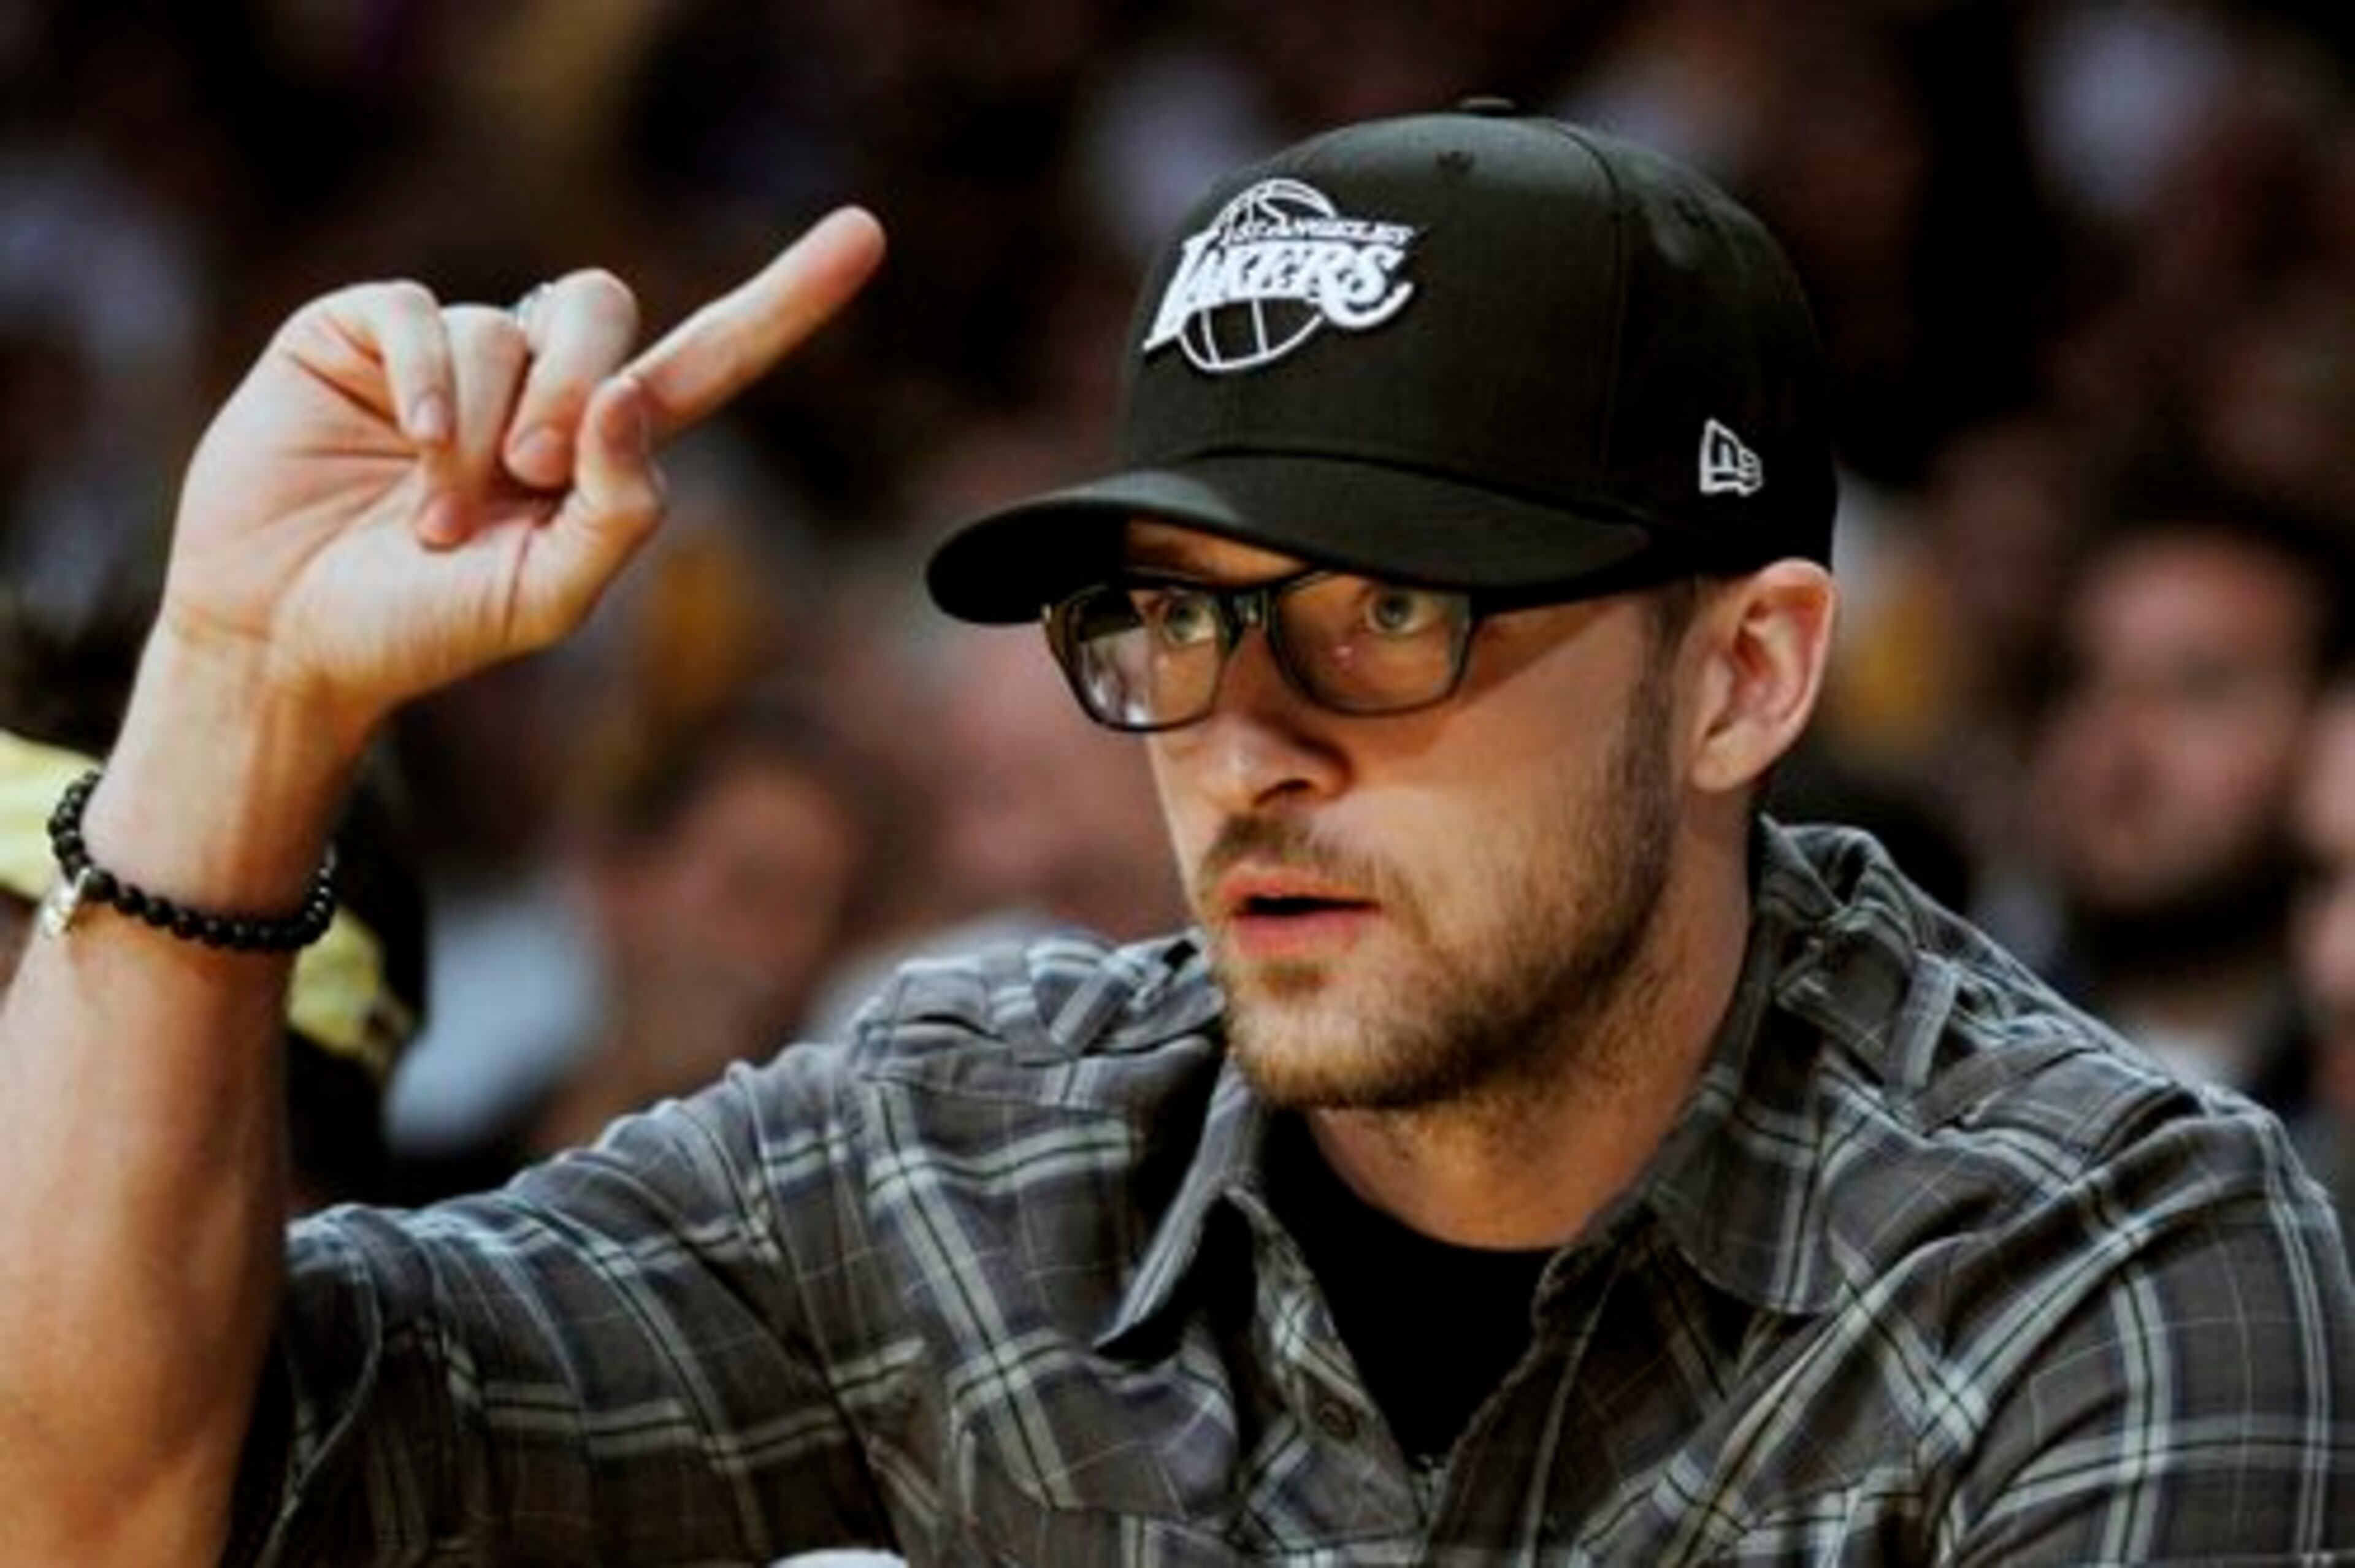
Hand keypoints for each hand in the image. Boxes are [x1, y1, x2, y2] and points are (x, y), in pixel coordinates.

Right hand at [158, 206, 886, 747]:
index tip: (865, 236)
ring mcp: (449, 351)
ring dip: (479, 427)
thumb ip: (617, 510)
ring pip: (509, 325)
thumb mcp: (545, 596)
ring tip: (432, 514)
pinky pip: (420, 311)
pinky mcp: (361, 332)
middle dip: (581, 390)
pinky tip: (404, 436)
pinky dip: (425, 377)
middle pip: (606, 308)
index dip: (785, 300)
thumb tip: (631, 402)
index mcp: (596, 445)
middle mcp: (532, 381)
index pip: (709, 358)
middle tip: (529, 474)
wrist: (285, 637)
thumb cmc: (421, 626)